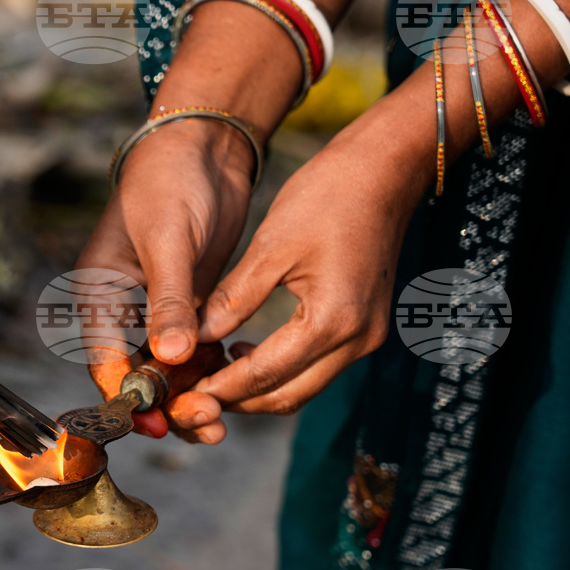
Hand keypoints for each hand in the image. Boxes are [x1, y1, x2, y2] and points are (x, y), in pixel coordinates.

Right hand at [78, 117, 254, 443]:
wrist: (204, 147)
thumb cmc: (169, 182)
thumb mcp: (167, 240)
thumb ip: (169, 300)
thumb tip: (172, 358)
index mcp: (100, 292)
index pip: (105, 359)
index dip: (129, 395)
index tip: (156, 423)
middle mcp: (124, 308)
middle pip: (137, 374)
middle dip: (166, 404)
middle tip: (203, 424)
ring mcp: (157, 310)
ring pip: (169, 369)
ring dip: (190, 394)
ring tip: (221, 419)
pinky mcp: (189, 305)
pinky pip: (195, 351)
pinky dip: (209, 370)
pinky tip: (233, 384)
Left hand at [193, 104, 430, 418]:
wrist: (384, 169)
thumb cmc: (329, 196)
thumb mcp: (271, 246)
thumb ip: (232, 300)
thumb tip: (195, 337)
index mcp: (333, 320)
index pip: (266, 374)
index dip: (221, 387)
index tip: (184, 392)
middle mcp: (357, 339)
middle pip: (287, 396)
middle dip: (238, 399)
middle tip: (192, 391)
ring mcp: (366, 336)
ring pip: (303, 387)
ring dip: (258, 388)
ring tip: (212, 372)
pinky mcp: (365, 327)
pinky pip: (317, 366)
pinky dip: (280, 369)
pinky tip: (245, 349)